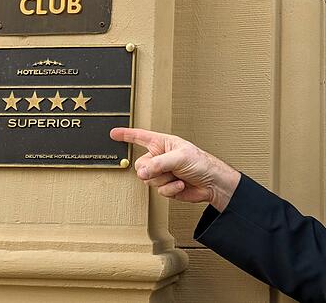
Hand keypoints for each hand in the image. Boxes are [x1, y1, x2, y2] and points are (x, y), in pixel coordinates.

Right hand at [110, 128, 240, 211]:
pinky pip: (158, 191)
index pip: (140, 137)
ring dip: (165, 180)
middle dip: (152, 170)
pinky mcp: (166, 187)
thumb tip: (142, 172)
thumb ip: (158, 163)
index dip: (126, 135)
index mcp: (162, 144)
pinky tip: (181, 184)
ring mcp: (162, 173)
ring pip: (148, 180)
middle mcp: (160, 158)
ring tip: (178, 175)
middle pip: (140, 166)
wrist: (212, 183)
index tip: (114, 133)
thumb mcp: (180, 157)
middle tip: (165, 169)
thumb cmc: (201, 163)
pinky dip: (170, 189)